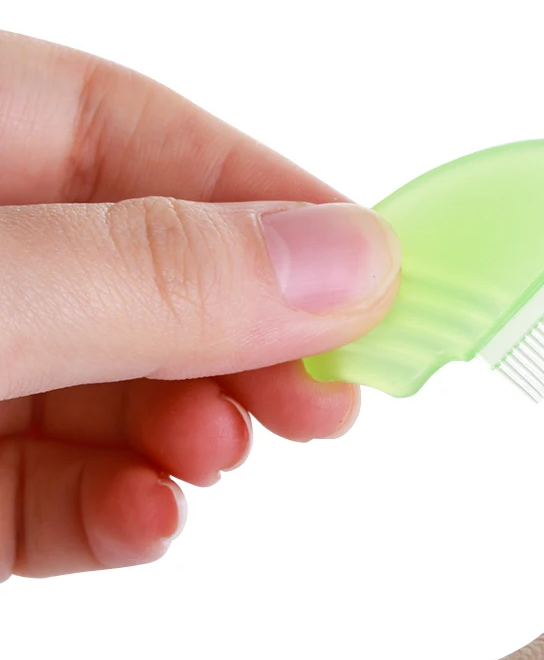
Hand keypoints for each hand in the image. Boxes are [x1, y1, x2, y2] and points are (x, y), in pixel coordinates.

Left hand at [0, 32, 399, 579]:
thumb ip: (153, 278)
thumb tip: (350, 263)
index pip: (142, 139)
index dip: (272, 206)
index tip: (380, 281)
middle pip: (148, 276)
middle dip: (243, 343)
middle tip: (325, 397)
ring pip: (109, 390)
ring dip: (185, 434)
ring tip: (217, 458)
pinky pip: (47, 488)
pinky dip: (110, 510)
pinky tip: (145, 520)